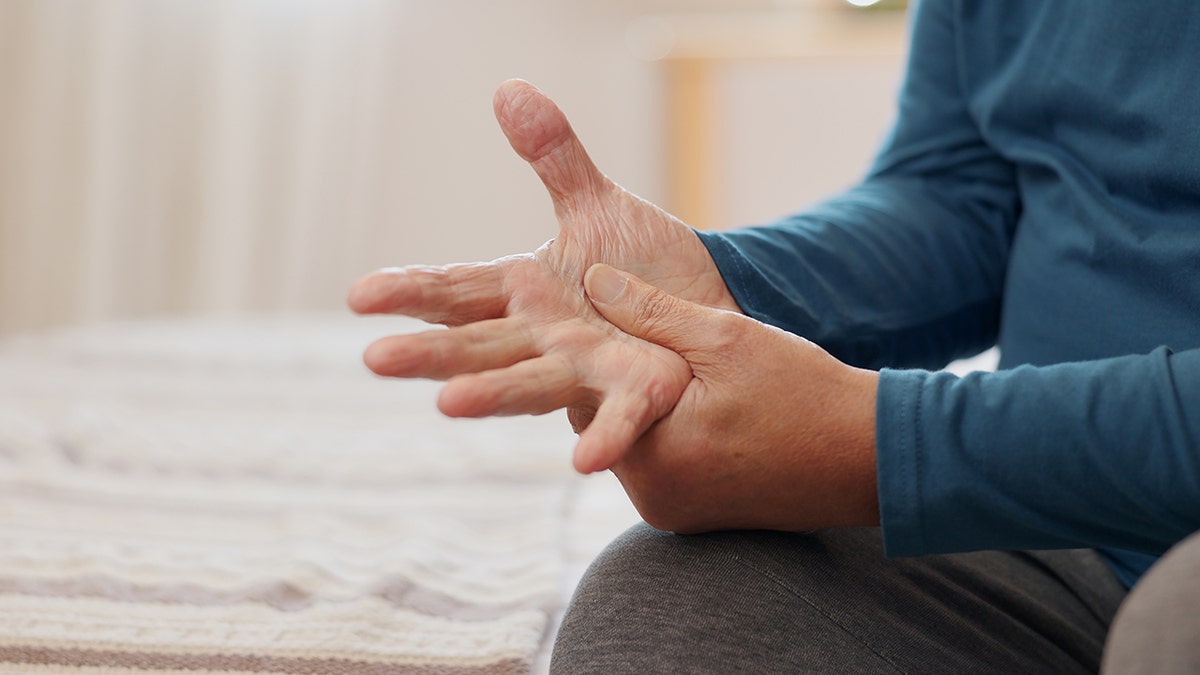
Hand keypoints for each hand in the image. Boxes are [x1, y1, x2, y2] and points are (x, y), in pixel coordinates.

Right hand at [348, 80, 738, 472]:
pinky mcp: (637, 393)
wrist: (707, 306)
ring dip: (491, 396)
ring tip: (448, 405)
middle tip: (375, 358)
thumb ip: (553, 156)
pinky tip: (584, 463)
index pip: (454, 289)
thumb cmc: (642, 264)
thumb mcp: (596, 204)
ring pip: (529, 384)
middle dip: (427, 353)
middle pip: (474, 345)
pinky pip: (618, 419)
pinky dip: (604, 438)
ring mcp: (583, 369)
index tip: (359, 294)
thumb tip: (507, 89)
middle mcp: (539, 338)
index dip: (409, 291)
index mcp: (521, 292)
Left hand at [583, 263, 880, 532]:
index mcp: (652, 457)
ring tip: (691, 380)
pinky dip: (675, 438)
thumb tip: (592, 279)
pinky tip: (710, 412)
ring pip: (637, 445)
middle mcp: (653, 498)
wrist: (870, 457)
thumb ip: (651, 310)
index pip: (588, 398)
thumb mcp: (725, 338)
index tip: (625, 330)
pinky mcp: (695, 521)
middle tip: (663, 352)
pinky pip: (664, 467)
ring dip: (653, 412)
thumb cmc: (803, 393)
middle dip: (629, 387)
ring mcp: (673, 514)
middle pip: (609, 425)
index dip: (605, 357)